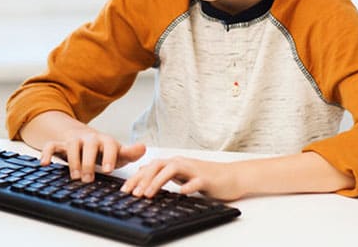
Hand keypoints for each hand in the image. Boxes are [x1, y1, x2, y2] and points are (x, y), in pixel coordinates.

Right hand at [39, 128, 145, 182]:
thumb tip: (143, 148)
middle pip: (88, 145)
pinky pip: (51, 145)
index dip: (108, 156)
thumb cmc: (104, 150)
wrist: (86, 139)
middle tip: (89, 179)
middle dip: (88, 163)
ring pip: (71, 146)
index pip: (108, 144)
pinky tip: (44, 164)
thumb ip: (130, 152)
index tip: (107, 170)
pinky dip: (46, 153)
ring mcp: (74, 140)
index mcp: (105, 140)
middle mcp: (89, 138)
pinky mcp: (61, 144)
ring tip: (75, 177)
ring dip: (72, 162)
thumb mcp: (118, 152)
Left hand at [120, 156, 245, 200]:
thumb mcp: (181, 175)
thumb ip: (165, 173)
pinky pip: (196, 181)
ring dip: (158, 181)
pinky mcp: (207, 179)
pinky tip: (181, 192)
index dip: (136, 177)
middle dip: (143, 178)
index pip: (150, 167)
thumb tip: (145, 173)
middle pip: (157, 165)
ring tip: (149, 193)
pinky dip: (188, 186)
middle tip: (133, 193)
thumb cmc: (206, 178)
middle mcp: (182, 163)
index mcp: (174, 163)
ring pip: (172, 170)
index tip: (125, 190)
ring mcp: (194, 170)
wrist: (232, 177)